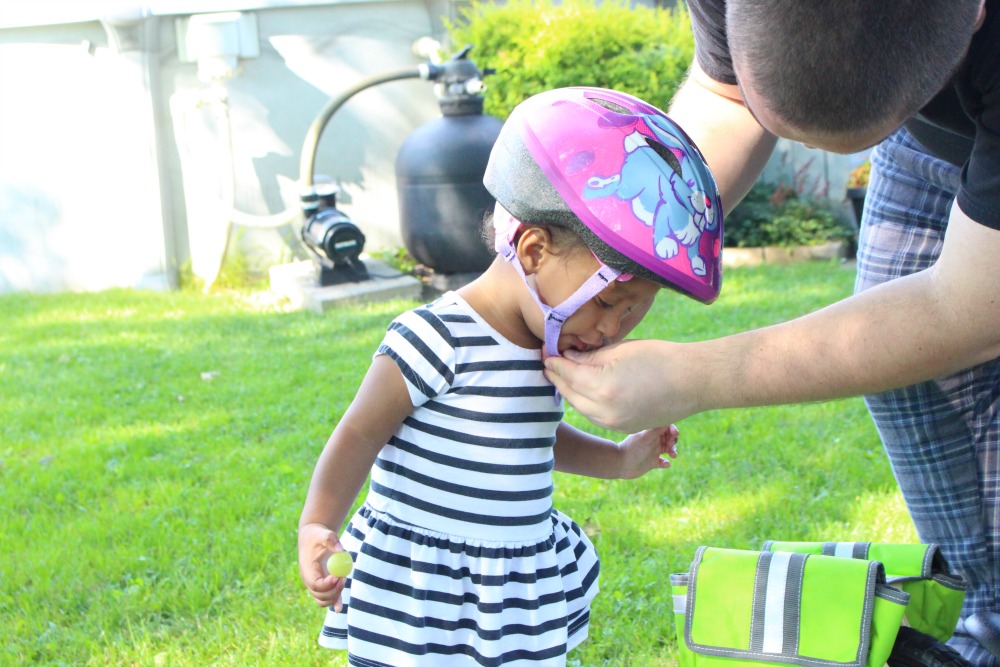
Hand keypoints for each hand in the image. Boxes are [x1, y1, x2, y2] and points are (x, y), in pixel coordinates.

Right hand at [298, 522, 349, 611]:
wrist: (313, 536)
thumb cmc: (318, 535)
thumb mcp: (324, 533)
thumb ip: (331, 540)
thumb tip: (341, 551)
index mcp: (307, 569)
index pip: (316, 584)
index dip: (328, 585)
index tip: (339, 577)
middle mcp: (309, 580)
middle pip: (320, 595)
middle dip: (334, 591)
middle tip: (344, 578)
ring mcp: (314, 584)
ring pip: (323, 600)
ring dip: (335, 595)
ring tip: (343, 580)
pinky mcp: (322, 584)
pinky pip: (326, 598)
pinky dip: (334, 601)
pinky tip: (339, 608)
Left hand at [545, 339, 693, 432]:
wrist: (693, 382)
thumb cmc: (659, 358)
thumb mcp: (619, 351)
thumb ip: (589, 357)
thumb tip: (567, 356)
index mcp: (602, 388)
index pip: (567, 374)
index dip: (554, 362)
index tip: (545, 352)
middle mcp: (605, 411)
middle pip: (569, 393)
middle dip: (557, 377)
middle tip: (548, 362)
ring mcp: (614, 424)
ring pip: (581, 407)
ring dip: (570, 391)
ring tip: (562, 374)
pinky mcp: (624, 428)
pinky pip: (596, 415)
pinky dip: (586, 402)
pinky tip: (583, 389)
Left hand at [617, 424, 679, 478]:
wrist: (620, 464)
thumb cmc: (632, 449)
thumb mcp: (645, 437)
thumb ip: (656, 429)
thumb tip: (667, 421)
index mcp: (650, 433)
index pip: (665, 427)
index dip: (672, 429)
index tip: (675, 433)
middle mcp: (653, 441)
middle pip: (669, 438)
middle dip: (673, 441)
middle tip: (670, 445)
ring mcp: (653, 452)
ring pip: (668, 449)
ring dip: (673, 451)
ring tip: (673, 455)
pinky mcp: (652, 463)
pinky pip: (663, 462)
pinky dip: (667, 463)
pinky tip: (665, 464)